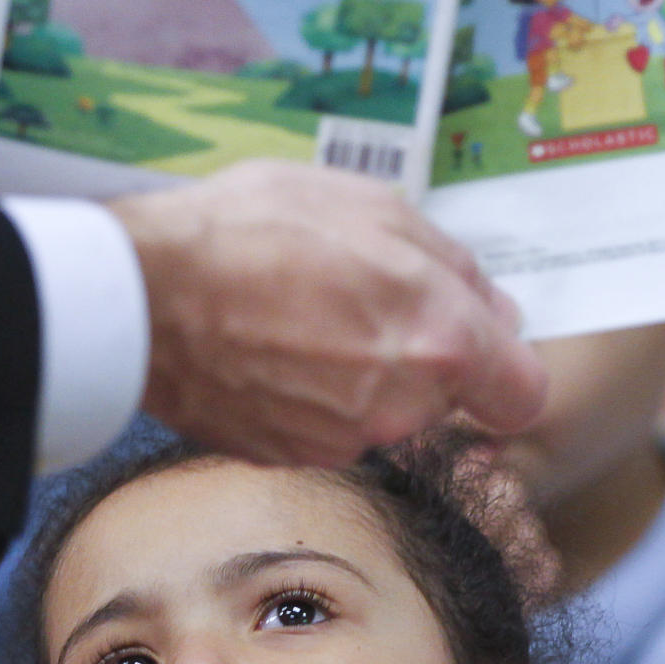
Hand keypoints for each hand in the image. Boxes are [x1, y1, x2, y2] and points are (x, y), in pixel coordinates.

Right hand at [108, 161, 547, 466]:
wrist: (142, 296)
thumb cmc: (254, 232)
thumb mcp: (371, 206)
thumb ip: (450, 265)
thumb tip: (492, 309)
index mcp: (441, 341)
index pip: (522, 394)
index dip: (504, 365)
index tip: (479, 344)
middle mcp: (404, 406)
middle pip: (446, 394)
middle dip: (421, 354)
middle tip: (360, 300)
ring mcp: (346, 440)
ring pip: (385, 412)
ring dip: (362, 375)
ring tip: (301, 317)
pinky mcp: (292, 457)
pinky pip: (327, 427)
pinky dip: (311, 397)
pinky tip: (268, 350)